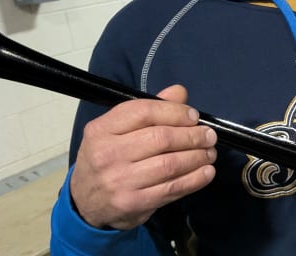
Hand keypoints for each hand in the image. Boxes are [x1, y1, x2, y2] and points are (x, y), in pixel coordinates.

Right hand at [70, 85, 216, 229]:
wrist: (86, 202)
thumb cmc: (107, 158)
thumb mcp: (116, 130)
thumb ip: (147, 109)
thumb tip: (179, 92)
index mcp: (101, 129)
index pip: (144, 112)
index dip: (175, 111)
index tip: (194, 116)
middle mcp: (108, 154)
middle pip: (161, 138)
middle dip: (192, 135)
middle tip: (209, 135)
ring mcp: (119, 181)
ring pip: (170, 164)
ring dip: (197, 157)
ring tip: (210, 152)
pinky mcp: (133, 203)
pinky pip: (171, 188)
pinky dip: (195, 179)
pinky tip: (206, 172)